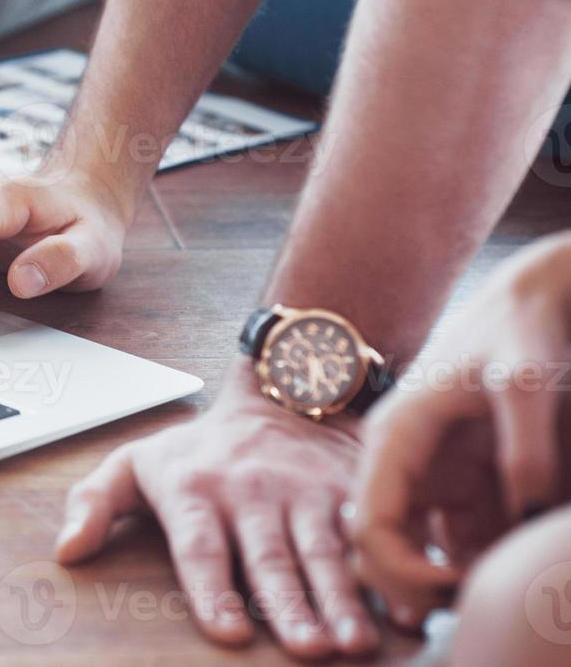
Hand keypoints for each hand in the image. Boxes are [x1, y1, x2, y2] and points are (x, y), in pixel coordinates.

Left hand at [56, 362, 378, 658]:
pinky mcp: (350, 492)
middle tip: (307, 648)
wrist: (281, 391)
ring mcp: (305, 492)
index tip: (227, 631)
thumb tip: (67, 550)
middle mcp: (252, 493)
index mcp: (196, 491)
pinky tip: (405, 606)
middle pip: (270, 555)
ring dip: (342, 598)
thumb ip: (95, 503)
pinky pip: (371, 532)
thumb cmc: (200, 450)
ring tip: (354, 642)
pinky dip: (392, 568)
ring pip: (325, 550)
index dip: (213, 589)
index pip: (202, 546)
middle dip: (290, 603)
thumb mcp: (135, 462)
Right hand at [350, 233, 570, 627]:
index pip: (370, 528)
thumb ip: (524, 446)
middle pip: (383, 551)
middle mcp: (403, 463)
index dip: (403, 572)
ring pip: (421, 553)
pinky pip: (462, 541)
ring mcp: (434, 475)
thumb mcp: (525, 380)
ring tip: (497, 595)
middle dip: (417, 589)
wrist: (537, 299)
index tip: (455, 589)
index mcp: (395, 439)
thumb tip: (523, 511)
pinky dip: (478, 567)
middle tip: (470, 608)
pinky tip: (510, 574)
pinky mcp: (466, 483)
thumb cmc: (520, 330)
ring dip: (449, 584)